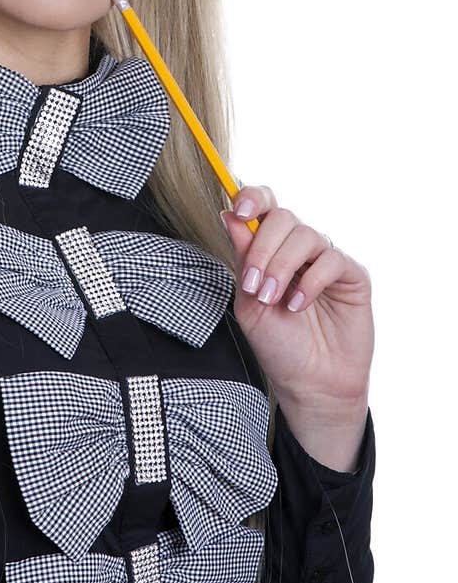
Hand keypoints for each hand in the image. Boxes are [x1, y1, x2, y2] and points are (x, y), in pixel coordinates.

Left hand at [219, 185, 373, 421]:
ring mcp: (326, 261)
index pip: (265, 207)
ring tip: (274, 299)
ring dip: (282, 266)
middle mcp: (298, 250)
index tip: (240, 210)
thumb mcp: (250, 302)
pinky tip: (299, 305)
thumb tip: (230, 215)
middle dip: (263, 247)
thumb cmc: (279, 346)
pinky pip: (332, 260)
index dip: (252, 198)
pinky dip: (311, 281)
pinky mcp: (353, 276)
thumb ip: (244, 260)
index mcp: (270, 250)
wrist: (310, 383)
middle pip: (282, 217)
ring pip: (306, 235)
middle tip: (255, 285)